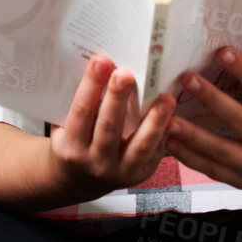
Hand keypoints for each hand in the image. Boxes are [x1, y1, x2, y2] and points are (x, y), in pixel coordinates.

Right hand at [47, 55, 174, 200]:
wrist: (82, 181)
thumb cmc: (76, 142)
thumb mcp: (66, 128)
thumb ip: (81, 104)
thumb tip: (100, 64)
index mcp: (71, 147)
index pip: (81, 111)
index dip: (91, 85)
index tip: (101, 61)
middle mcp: (94, 162)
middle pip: (109, 126)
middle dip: (118, 97)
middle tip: (126, 72)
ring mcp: (119, 171)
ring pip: (139, 145)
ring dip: (154, 120)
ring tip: (165, 98)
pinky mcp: (140, 174)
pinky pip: (155, 153)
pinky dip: (165, 134)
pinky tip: (175, 116)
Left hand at [165, 46, 241, 201]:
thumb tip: (233, 60)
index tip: (223, 52)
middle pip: (240, 120)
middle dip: (213, 99)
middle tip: (188, 79)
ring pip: (222, 150)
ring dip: (194, 135)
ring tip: (170, 120)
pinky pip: (213, 170)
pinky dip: (190, 158)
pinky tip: (171, 143)